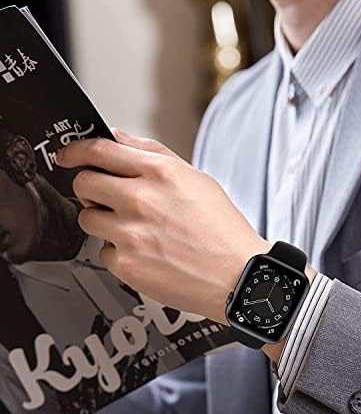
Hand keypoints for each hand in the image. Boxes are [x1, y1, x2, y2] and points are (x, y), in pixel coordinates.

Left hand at [56, 130, 270, 323]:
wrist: (238, 274)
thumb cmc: (223, 229)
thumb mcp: (197, 179)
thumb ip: (154, 154)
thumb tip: (120, 139)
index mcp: (160, 173)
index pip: (99, 151)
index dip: (76, 150)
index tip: (69, 155)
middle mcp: (141, 200)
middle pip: (84, 183)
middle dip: (90, 187)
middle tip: (105, 196)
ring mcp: (131, 233)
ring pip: (88, 218)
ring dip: (103, 220)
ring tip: (134, 228)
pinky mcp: (126, 264)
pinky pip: (103, 251)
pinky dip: (119, 251)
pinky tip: (145, 252)